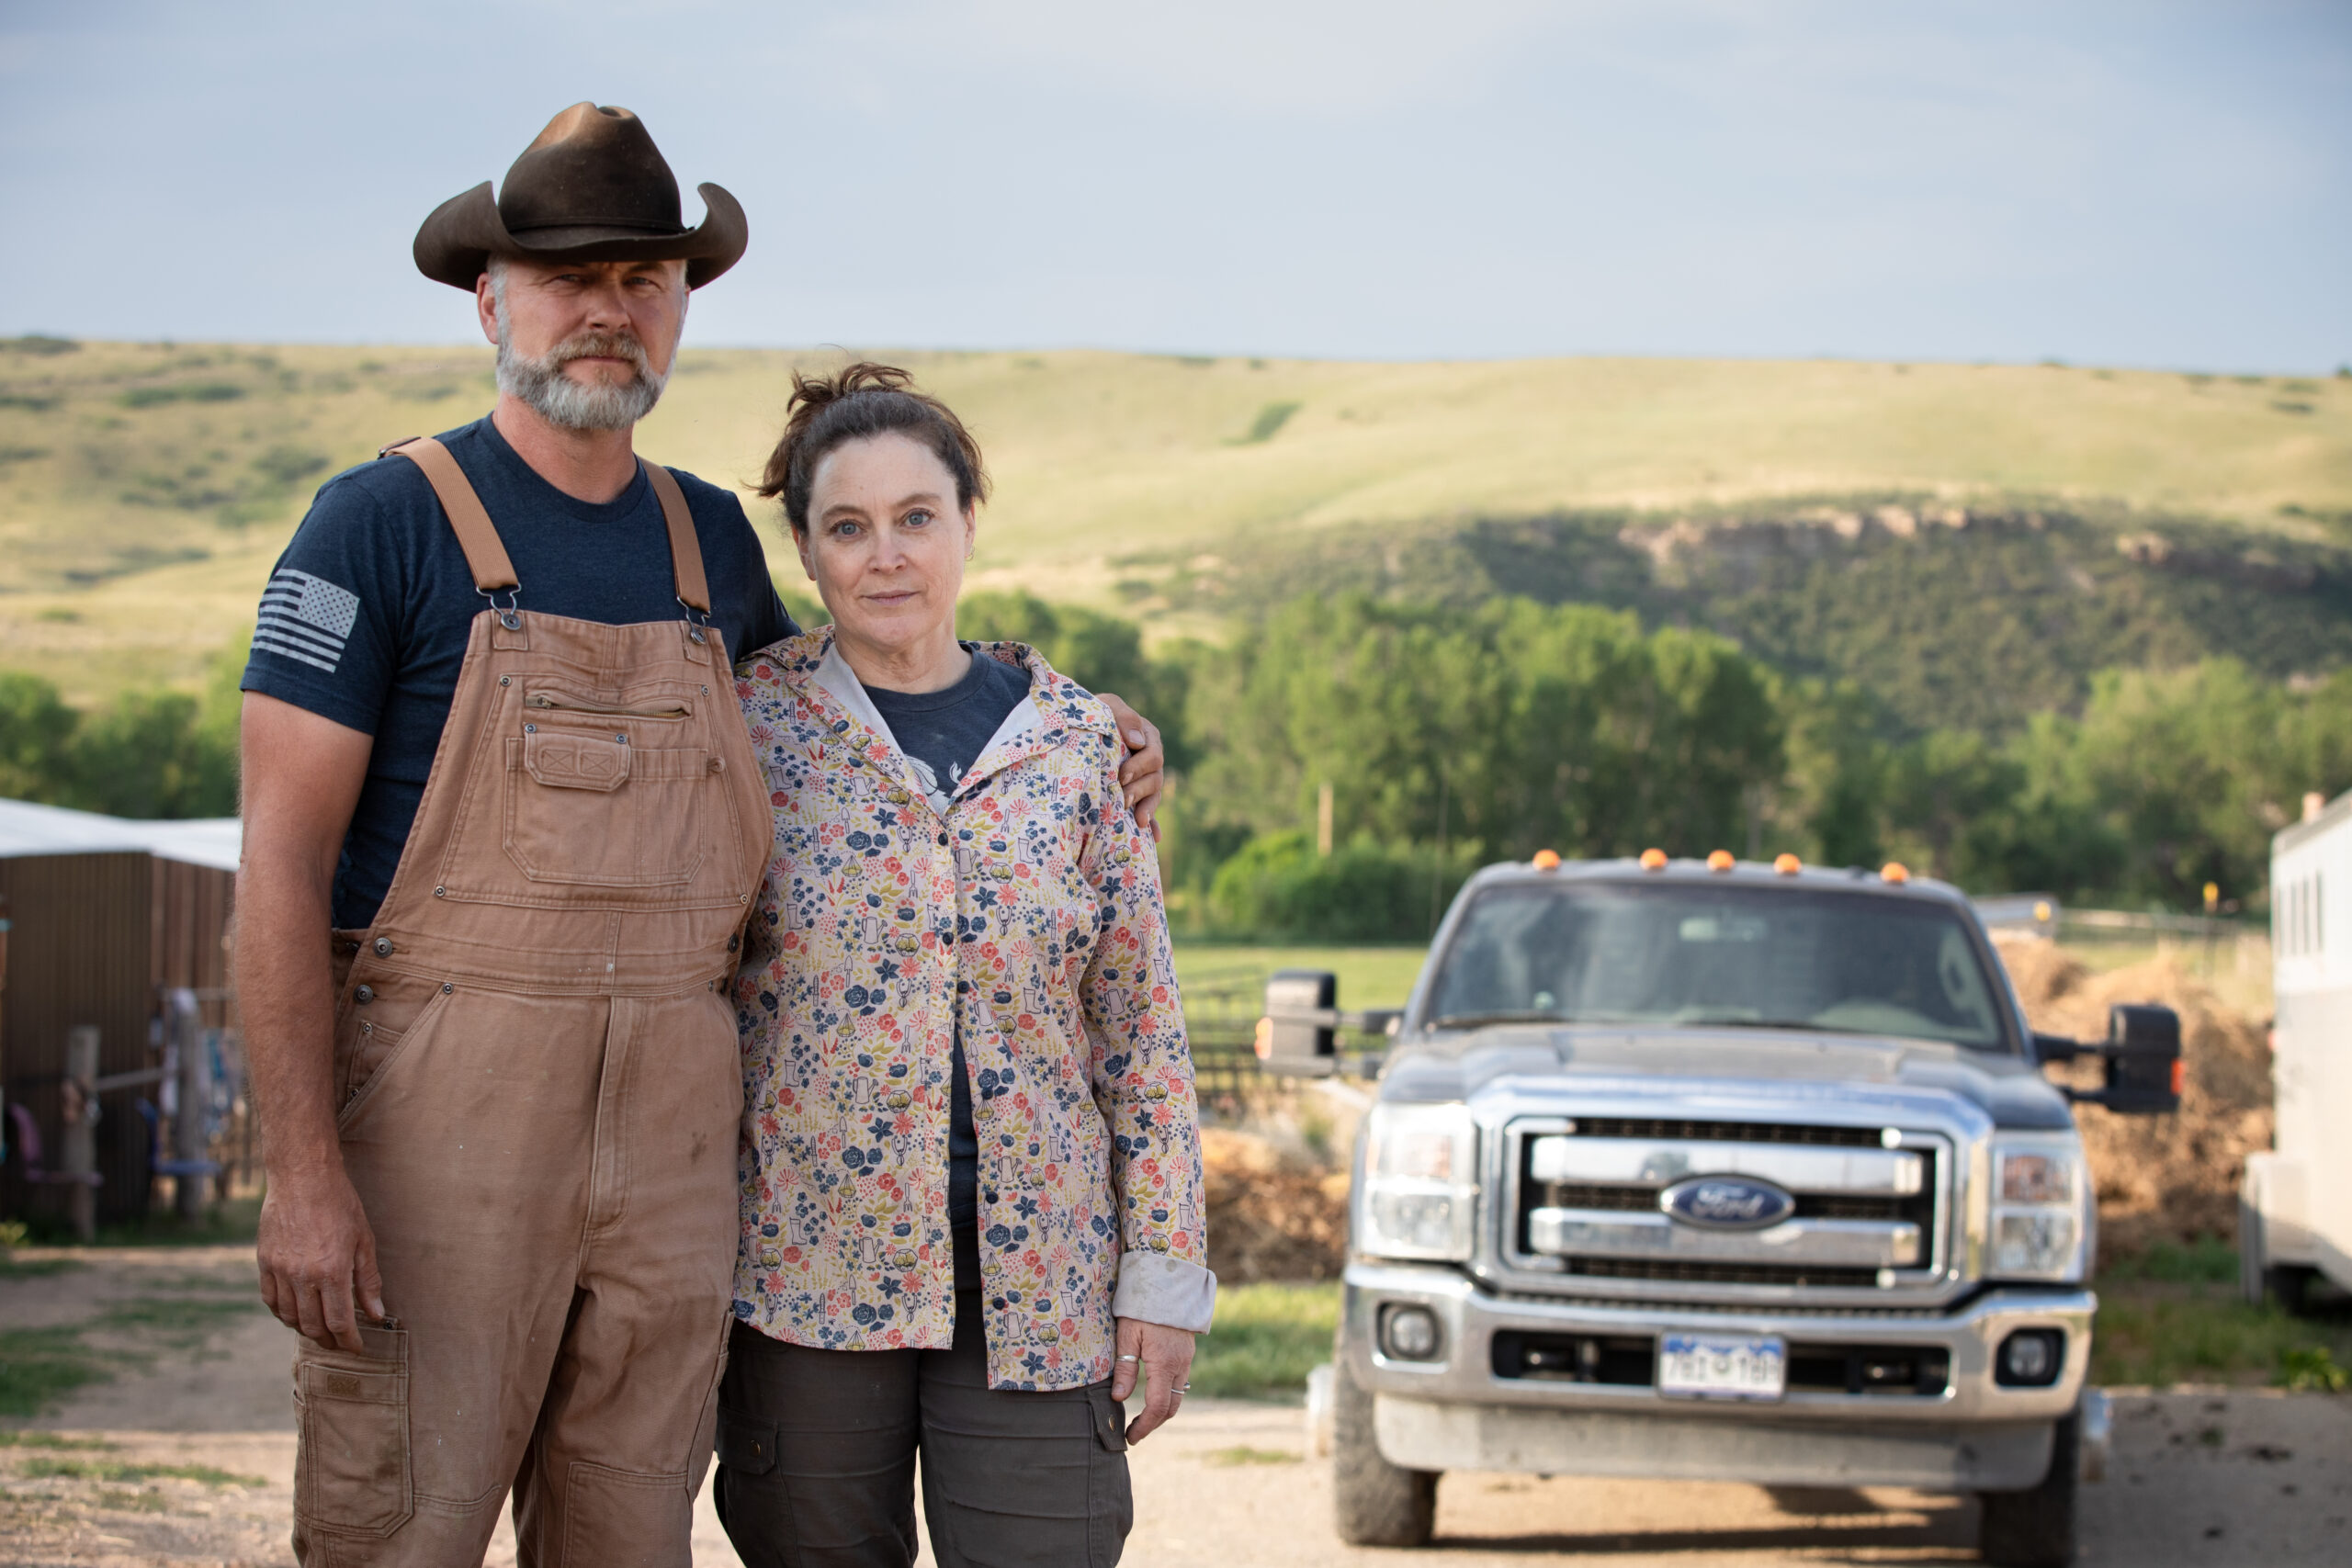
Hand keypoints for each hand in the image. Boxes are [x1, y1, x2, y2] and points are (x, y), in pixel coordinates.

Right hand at [257, 1168, 386, 1351]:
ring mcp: (279, 1270)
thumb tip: (375, 1314)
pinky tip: (295, 1314)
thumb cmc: (340, 1204)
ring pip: (289, 1317)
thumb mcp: (363, 1241)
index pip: (338, 1322)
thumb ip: (368, 1281)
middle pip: (312, 1325)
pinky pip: (270, 1300)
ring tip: (320, 1330)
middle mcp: (302, 1276)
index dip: (348, 1340)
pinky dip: (282, 1313)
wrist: (303, 1177)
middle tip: (339, 1342)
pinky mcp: (264, 1262)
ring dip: (305, 1329)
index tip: (356, 1348)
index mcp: (331, 1272)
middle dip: (328, 1340)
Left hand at [1096, 693, 1164, 841]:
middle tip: (1123, 799)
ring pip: (1154, 795)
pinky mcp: (1136, 794)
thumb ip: (1123, 716)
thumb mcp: (1107, 706)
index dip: (1139, 766)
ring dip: (1146, 808)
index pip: (1153, 754)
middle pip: (1155, 778)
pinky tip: (1154, 838)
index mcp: (1147, 737)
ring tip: (1136, 820)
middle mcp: (1149, 759)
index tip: (1121, 775)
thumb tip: (1137, 741)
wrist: (1077, 730)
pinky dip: (1152, 824)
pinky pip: (1149, 811)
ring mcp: (1144, 778)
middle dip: (1139, 789)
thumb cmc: (1093, 714)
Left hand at [1111, 1316, 1195, 1443]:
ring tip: (1141, 1416)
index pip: (1158, 1407)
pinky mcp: (1186, 1351)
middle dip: (1153, 1423)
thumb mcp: (1128, 1335)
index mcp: (1165, 1364)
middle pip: (1172, 1406)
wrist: (1169, 1279)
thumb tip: (1119, 1398)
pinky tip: (1153, 1392)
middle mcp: (1180, 1365)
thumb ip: (1125, 1368)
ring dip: (1162, 1409)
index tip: (1130, 1437)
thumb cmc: (1144, 1305)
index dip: (1144, 1426)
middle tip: (1134, 1431)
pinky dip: (1168, 1393)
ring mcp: (1186, 1358)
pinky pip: (1180, 1380)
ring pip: (1178, 1395)